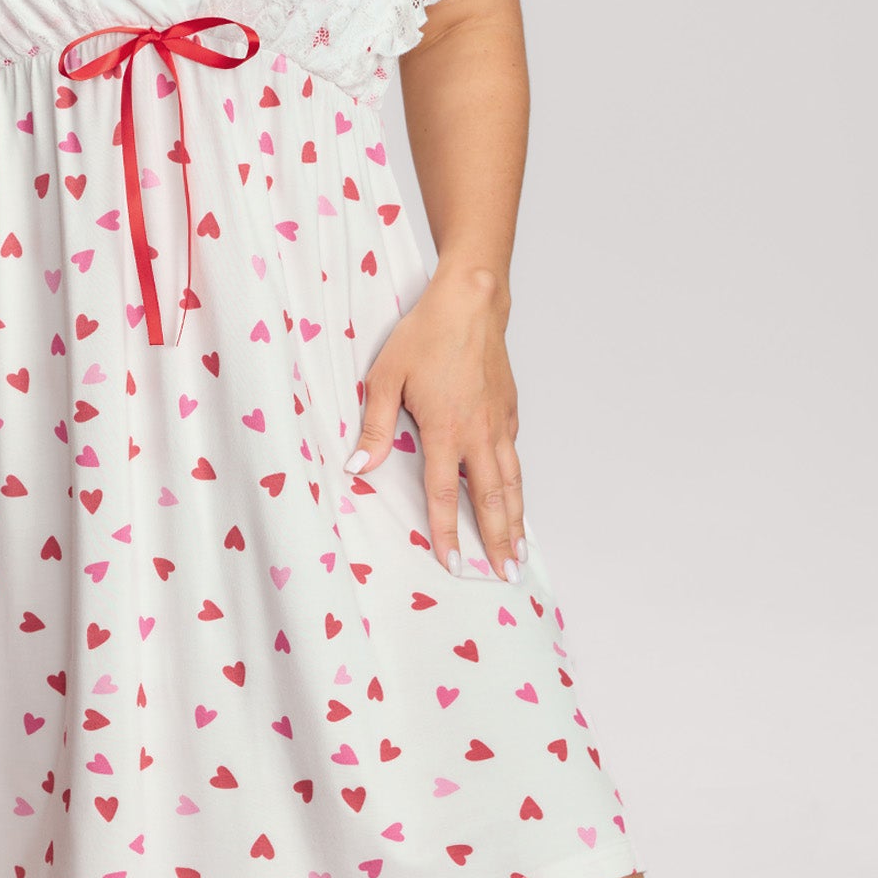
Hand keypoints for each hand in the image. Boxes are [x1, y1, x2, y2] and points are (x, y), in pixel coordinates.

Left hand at [345, 266, 525, 583]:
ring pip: (511, 482)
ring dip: (516, 520)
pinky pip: (514, 456)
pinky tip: (514, 498)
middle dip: (498, 541)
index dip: (447, 532)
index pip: (445, 493)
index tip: (452, 563)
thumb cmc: (425, 335)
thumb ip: (375, 426)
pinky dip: (517, 484)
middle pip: (491, 499)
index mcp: (446, 429)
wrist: (470, 302)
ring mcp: (499, 422)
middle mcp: (478, 433)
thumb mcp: (386, 376)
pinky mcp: (509, 411)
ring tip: (520, 553)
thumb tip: (358, 466)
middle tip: (505, 575)